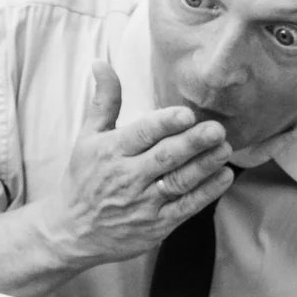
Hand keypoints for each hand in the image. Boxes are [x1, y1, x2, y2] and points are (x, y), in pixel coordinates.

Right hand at [44, 61, 231, 268]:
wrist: (72, 233)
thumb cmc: (84, 180)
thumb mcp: (88, 138)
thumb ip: (104, 101)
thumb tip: (102, 63)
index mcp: (111, 151)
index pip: (142, 134)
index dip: (165, 123)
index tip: (186, 114)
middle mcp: (127, 177)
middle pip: (166, 157)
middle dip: (193, 143)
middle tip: (216, 129)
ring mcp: (143, 204)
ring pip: (179, 182)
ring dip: (205, 165)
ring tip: (225, 149)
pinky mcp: (155, 226)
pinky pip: (185, 208)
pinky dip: (206, 193)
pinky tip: (223, 177)